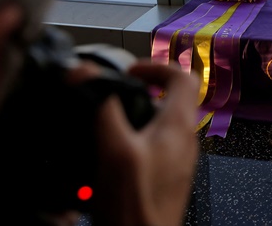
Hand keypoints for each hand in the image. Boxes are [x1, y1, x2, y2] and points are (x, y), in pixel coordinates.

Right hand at [90, 60, 199, 225]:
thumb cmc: (136, 207)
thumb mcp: (114, 149)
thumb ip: (104, 108)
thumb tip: (87, 73)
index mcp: (179, 126)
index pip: (183, 76)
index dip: (156, 65)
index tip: (131, 70)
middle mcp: (184, 140)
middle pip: (170, 98)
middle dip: (140, 90)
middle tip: (114, 93)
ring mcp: (176, 159)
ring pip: (160, 122)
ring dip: (134, 115)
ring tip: (107, 122)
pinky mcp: (165, 175)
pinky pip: (152, 145)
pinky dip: (132, 139)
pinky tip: (110, 152)